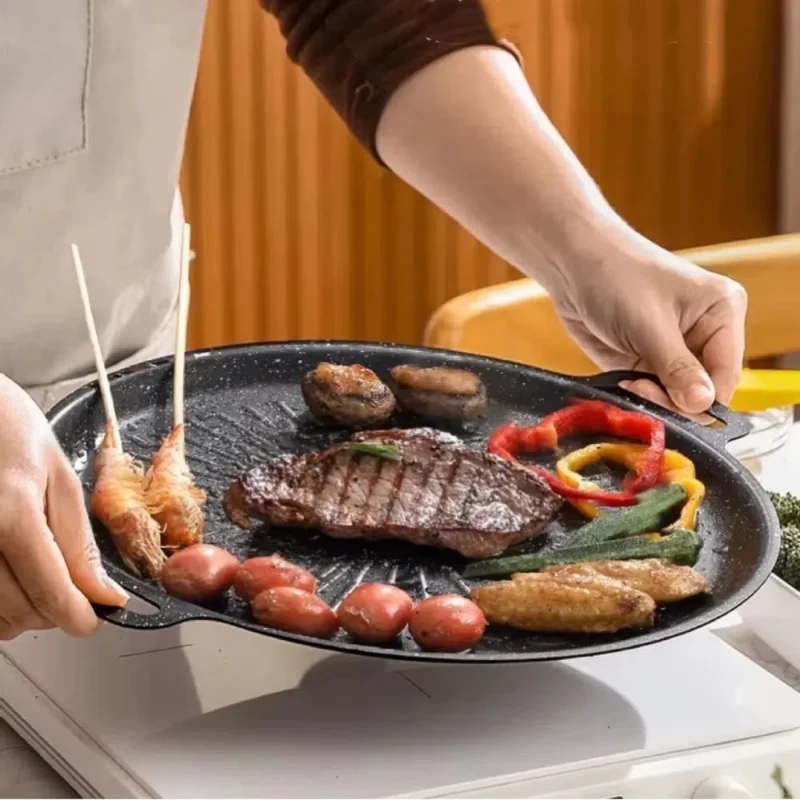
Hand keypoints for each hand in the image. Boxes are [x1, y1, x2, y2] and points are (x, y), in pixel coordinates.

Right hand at [0, 375, 127, 639]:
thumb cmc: (7, 429)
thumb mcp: (59, 475)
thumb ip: (78, 540)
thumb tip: (102, 593)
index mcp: (11, 514)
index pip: (52, 593)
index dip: (79, 617)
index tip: (93, 619)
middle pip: (21, 613)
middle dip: (54, 611)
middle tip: (69, 589)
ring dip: (21, 613)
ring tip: (36, 579)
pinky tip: (8, 579)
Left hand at [550, 229, 746, 414]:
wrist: (573, 264)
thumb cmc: (616, 276)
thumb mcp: (649, 325)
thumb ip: (677, 368)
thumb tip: (703, 404)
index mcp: (722, 314)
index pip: (727, 376)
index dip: (703, 401)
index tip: (672, 406)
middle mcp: (704, 335)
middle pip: (703, 393)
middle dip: (673, 402)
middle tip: (640, 390)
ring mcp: (675, 351)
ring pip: (675, 399)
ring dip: (652, 401)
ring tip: (628, 383)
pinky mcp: (647, 362)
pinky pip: (652, 395)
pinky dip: (638, 398)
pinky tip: (622, 385)